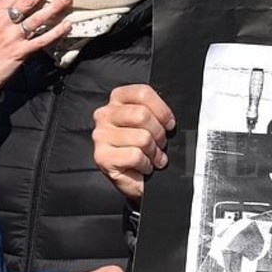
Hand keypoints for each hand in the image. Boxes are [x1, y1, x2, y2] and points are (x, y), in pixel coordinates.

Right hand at [92, 85, 175, 202]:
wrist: (136, 179)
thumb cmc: (144, 148)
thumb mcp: (150, 124)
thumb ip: (155, 113)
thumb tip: (170, 118)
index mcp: (117, 100)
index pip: (142, 93)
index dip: (162, 110)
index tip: (169, 124)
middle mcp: (105, 115)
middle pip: (142, 114)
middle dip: (159, 133)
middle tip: (161, 144)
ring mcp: (101, 136)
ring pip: (141, 137)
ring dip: (154, 152)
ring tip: (153, 158)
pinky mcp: (102, 156)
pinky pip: (135, 156)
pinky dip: (146, 164)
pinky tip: (143, 166)